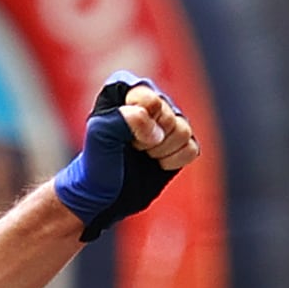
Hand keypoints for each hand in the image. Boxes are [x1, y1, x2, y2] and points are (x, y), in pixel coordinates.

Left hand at [50, 72, 199, 240]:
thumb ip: (116, 121)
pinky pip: (192, 148)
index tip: (122, 137)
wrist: (103, 197)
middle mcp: (149, 99)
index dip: (140, 125)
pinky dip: (174, 161)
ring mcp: (166, 121)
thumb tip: (145, 116)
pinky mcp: (179, 143)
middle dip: (151, 140)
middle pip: (170, 117)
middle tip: (132, 148)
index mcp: (125, 90)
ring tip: (143, 155)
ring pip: (184, 131)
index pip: (150, 102)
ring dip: (162, 151)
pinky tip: (156, 163)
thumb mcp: (98, 142)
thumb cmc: (96, 166)